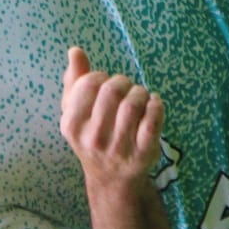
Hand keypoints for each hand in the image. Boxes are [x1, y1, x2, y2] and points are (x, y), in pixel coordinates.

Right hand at [60, 47, 165, 185]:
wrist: (111, 178)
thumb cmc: (93, 135)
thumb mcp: (76, 112)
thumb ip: (74, 80)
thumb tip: (75, 51)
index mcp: (72, 125)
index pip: (88, 84)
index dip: (100, 77)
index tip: (105, 84)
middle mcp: (94, 139)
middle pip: (112, 91)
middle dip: (123, 82)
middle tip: (126, 88)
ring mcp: (119, 148)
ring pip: (134, 103)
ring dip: (140, 92)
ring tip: (140, 96)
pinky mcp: (143, 153)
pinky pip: (153, 120)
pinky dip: (156, 104)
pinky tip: (153, 103)